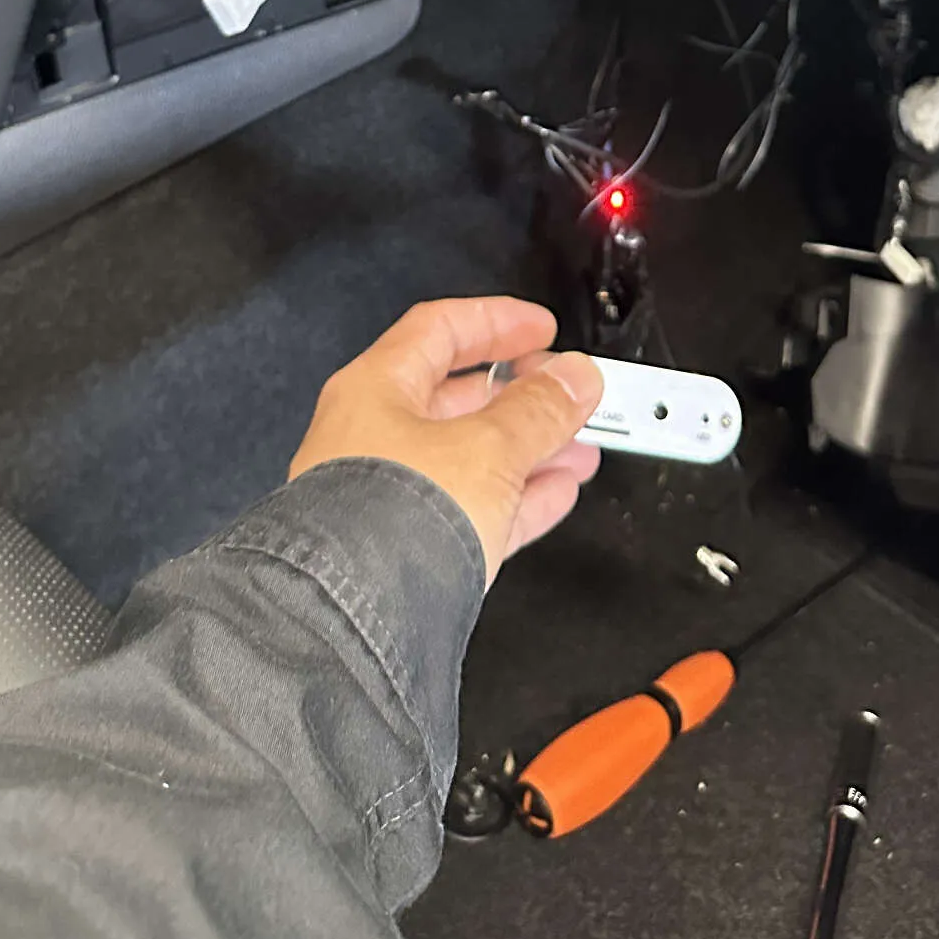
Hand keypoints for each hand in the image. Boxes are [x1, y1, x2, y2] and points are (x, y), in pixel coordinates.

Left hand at [289, 298, 604, 586]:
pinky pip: (470, 508)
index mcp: (375, 389)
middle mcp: (370, 437)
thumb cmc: (389, 520)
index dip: (496, 322)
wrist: (359, 617)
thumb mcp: (489, 447)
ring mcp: (385, 494)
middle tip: (570, 397)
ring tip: (579, 450)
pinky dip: (516, 499)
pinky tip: (554, 495)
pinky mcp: (407, 545)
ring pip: (470, 457)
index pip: (439, 330)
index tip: (540, 329)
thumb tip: (573, 381)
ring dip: (530, 450)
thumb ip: (539, 409)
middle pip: (459, 399)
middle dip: (525, 398)